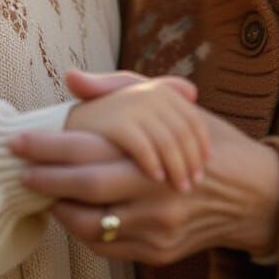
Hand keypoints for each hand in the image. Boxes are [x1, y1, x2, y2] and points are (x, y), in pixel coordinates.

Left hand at [16, 107, 278, 265]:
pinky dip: (87, 233)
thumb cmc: (211, 140)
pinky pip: (109, 247)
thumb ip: (121, 89)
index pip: (87, 151)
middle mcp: (155, 194)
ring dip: (62, 211)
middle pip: (83, 190)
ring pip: (90, 227)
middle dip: (45, 179)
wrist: (258, 194)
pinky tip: (80, 214)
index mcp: (155, 153)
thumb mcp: (175, 107)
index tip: (19, 142)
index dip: (47, 148)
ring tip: (48, 194)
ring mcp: (158, 230)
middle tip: (21, 170)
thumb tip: (73, 78)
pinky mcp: (161, 254)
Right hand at [65, 72, 209, 192]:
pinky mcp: (117, 123)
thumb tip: (193, 91)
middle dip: (192, 160)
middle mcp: (150, 94)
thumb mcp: (141, 107)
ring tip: (181, 187)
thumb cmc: (114, 121)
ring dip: (177, 167)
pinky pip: (143, 147)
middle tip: (196, 184)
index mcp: (161, 90)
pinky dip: (153, 164)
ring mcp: (133, 107)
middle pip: (184, 132)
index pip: (193, 120)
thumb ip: (167, 102)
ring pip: (167, 142)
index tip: (205, 167)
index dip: (202, 145)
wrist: (73, 127)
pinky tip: (157, 179)